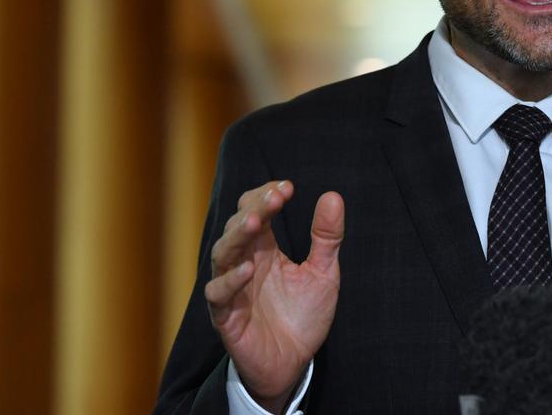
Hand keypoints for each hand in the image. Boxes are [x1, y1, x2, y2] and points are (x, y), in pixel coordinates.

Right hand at [205, 181, 343, 412]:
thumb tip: (333, 196)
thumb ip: (326, 237)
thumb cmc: (303, 316)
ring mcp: (233, 289)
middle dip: (254, 208)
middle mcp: (245, 263)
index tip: (288, 187)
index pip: (256, 210)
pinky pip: (218, 294)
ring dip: (237, 235)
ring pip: (222, 254)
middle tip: (275, 198)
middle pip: (238, 226)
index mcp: (265, 249)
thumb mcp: (323, 273)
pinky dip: (230, 280)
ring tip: (257, 221)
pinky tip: (248, 269)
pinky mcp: (227, 317)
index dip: (267, 195)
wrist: (293, 363)